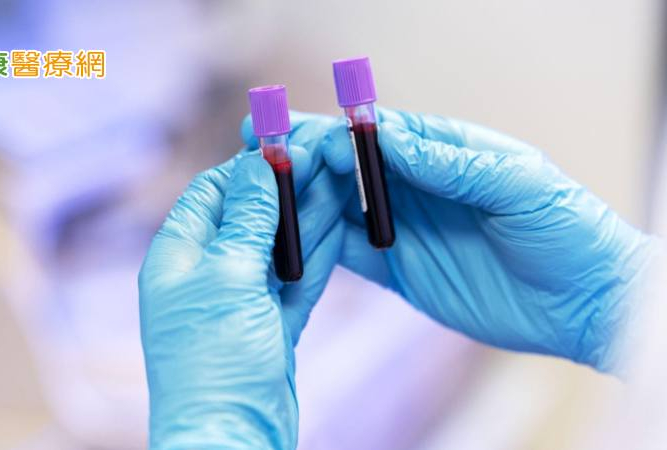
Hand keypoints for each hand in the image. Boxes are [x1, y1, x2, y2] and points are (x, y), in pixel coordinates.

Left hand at [138, 145, 348, 447]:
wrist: (232, 438)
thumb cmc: (213, 360)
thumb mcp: (227, 278)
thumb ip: (246, 219)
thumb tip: (257, 164)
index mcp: (176, 257)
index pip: (209, 193)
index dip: (246, 166)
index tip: (283, 143)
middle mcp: (205, 275)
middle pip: (248, 216)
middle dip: (284, 188)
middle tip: (326, 156)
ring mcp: (239, 302)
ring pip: (277, 246)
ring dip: (308, 216)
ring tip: (341, 178)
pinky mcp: (270, 325)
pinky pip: (296, 280)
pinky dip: (318, 255)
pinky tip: (342, 225)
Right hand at [244, 109, 656, 370]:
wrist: (582, 303)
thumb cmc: (565, 229)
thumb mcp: (518, 185)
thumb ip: (452, 163)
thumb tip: (389, 137)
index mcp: (443, 152)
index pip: (378, 133)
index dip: (337, 131)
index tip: (302, 138)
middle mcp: (415, 186)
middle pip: (346, 166)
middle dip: (301, 156)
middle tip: (256, 149)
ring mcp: (401, 228)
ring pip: (336, 207)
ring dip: (298, 199)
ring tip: (256, 192)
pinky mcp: (395, 270)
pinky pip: (345, 254)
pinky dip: (314, 246)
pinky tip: (284, 239)